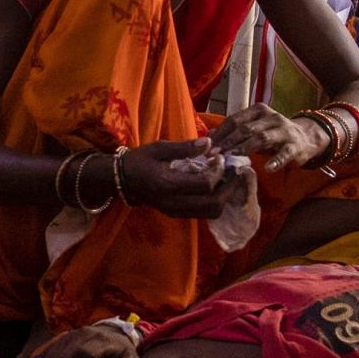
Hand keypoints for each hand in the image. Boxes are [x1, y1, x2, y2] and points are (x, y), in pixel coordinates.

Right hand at [27, 319, 139, 357]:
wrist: (115, 331)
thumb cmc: (123, 350)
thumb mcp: (131, 357)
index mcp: (100, 340)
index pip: (84, 353)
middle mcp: (83, 334)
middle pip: (65, 354)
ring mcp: (71, 335)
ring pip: (54, 351)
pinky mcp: (63, 337)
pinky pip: (48, 348)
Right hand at [119, 139, 239, 219]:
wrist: (123, 180)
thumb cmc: (140, 160)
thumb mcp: (160, 148)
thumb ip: (185, 148)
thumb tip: (209, 143)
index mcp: (168, 184)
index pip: (204, 185)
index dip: (219, 172)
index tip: (222, 159)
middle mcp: (174, 203)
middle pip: (213, 205)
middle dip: (229, 189)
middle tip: (235, 173)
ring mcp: (176, 212)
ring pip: (211, 212)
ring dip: (225, 197)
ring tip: (229, 180)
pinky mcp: (178, 214)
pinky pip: (204, 213)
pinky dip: (216, 202)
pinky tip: (218, 187)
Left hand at [209, 103, 329, 168]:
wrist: (306, 138)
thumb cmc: (273, 136)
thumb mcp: (254, 130)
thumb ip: (234, 132)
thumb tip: (208, 138)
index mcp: (258, 111)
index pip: (234, 120)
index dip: (220, 134)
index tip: (206, 147)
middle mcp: (271, 117)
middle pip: (245, 128)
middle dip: (228, 142)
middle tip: (214, 156)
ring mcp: (284, 130)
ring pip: (262, 137)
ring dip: (245, 148)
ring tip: (232, 158)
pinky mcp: (295, 145)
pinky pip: (285, 153)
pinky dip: (276, 160)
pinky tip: (268, 169)